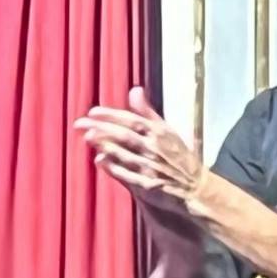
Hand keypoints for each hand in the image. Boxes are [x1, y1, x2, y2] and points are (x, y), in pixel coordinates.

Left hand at [77, 85, 208, 225]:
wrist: (197, 188)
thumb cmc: (178, 156)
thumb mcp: (167, 131)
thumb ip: (147, 112)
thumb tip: (134, 89)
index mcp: (161, 133)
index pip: (132, 120)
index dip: (111, 115)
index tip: (92, 111)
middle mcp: (156, 149)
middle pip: (125, 135)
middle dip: (101, 128)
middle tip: (79, 123)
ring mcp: (152, 167)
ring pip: (125, 154)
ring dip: (106, 145)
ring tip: (88, 136)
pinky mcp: (149, 186)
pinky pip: (128, 175)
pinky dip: (113, 167)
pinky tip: (99, 159)